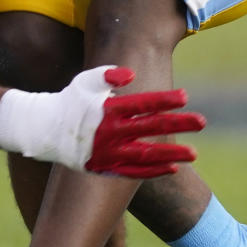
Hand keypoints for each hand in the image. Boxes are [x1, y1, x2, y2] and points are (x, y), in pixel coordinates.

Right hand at [0, 65, 205, 176]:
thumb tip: (132, 75)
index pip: (142, 104)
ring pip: (146, 155)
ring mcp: (108, 153)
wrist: (43, 130)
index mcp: (107, 109)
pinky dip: (153, 171)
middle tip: (202, 122)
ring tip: (195, 154)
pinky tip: (173, 167)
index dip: (164, 100)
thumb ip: (108, 75)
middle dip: (178, 125)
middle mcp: (110, 132)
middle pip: (151, 128)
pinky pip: (133, 172)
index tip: (185, 97)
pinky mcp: (105, 167)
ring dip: (171, 154)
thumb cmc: (68, 101)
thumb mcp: (84, 81)